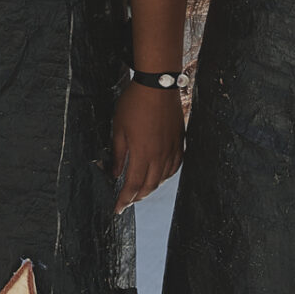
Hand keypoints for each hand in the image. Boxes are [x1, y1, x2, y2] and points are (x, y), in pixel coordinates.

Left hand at [110, 80, 183, 211]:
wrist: (158, 84)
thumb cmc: (134, 104)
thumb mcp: (118, 129)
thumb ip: (118, 154)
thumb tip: (114, 173)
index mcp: (142, 154)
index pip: (133, 186)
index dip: (125, 200)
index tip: (118, 209)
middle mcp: (159, 155)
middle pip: (150, 186)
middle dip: (137, 197)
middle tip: (128, 201)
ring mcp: (172, 148)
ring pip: (163, 178)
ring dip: (152, 187)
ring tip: (141, 190)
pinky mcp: (180, 140)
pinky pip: (175, 165)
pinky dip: (166, 175)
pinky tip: (160, 174)